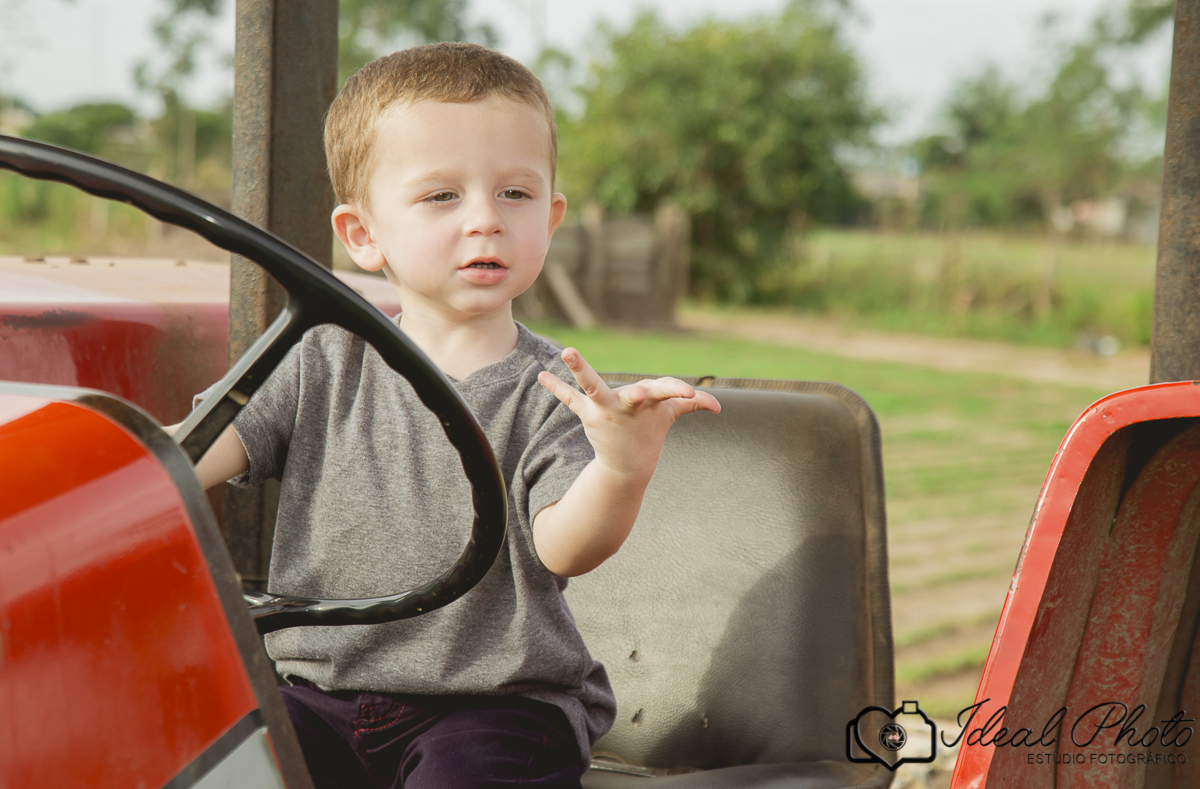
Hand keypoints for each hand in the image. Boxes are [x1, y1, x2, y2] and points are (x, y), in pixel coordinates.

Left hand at [537, 347, 720, 477]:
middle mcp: (627, 405)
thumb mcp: (670, 415)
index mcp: (649, 402)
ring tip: (566, 351)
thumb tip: (717, 407)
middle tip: (637, 392)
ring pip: (592, 388)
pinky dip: (556, 388)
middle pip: (634, 393)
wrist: (629, 463)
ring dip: (580, 369)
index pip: (667, 392)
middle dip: (637, 393)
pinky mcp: (589, 416)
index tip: (689, 395)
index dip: (678, 393)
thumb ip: (691, 404)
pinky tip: (541, 376)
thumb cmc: (650, 429)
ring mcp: (606, 411)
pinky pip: (570, 400)